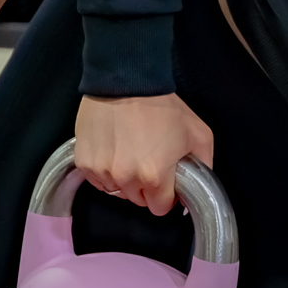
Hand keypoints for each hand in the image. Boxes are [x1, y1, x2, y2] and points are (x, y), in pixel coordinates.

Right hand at [74, 93, 213, 215]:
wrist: (127, 79)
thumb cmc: (162, 104)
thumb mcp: (199, 134)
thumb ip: (203, 167)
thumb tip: (193, 194)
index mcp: (155, 176)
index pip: (160, 208)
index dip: (166, 197)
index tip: (166, 183)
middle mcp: (126, 178)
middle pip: (137, 200)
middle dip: (145, 187)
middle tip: (149, 160)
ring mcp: (102, 171)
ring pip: (116, 191)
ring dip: (124, 179)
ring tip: (130, 152)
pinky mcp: (85, 161)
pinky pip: (97, 180)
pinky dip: (105, 171)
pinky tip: (113, 150)